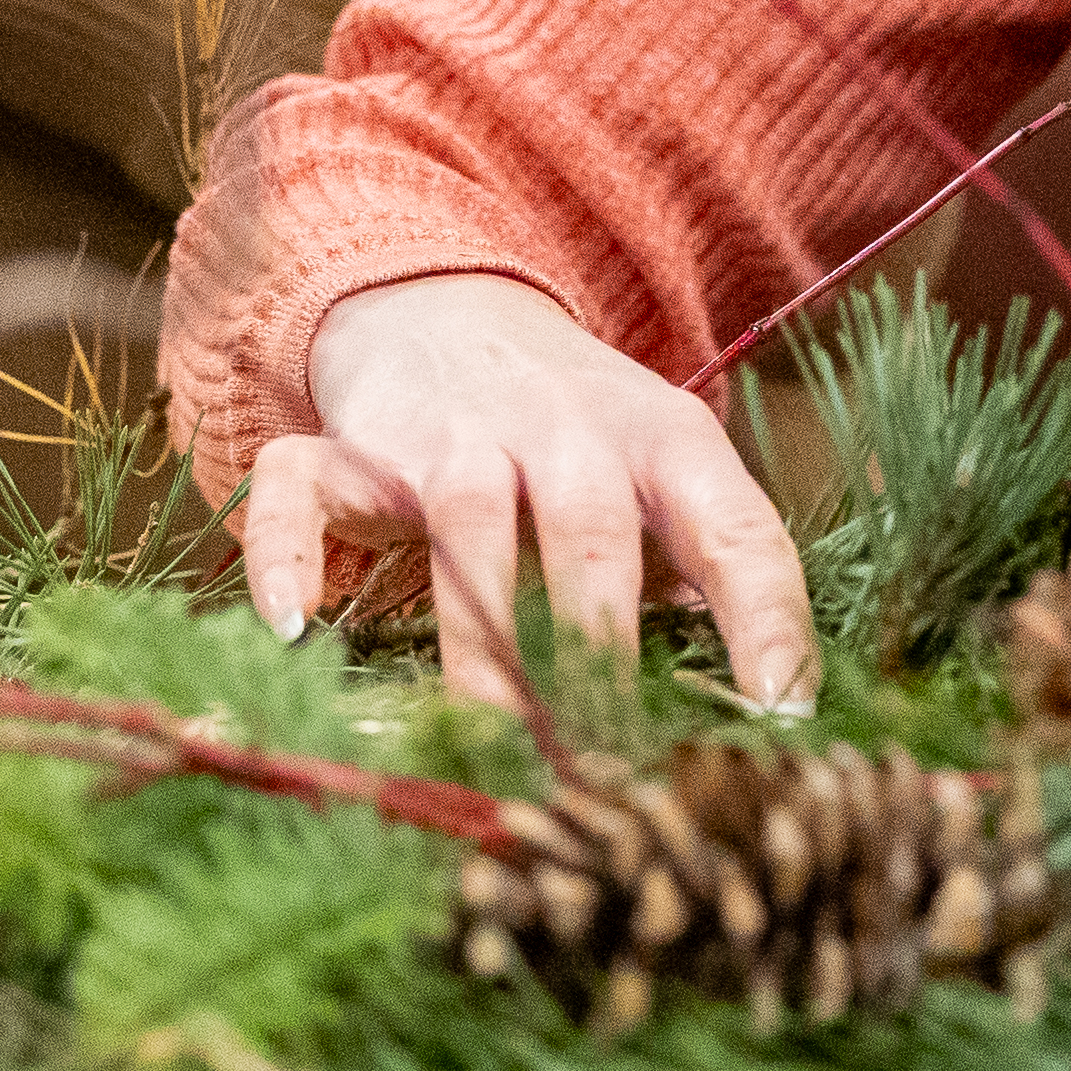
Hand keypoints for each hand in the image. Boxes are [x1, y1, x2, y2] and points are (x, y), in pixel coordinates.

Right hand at [241, 274, 811, 717]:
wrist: (450, 302)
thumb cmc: (582, 432)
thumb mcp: (670, 473)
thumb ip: (716, 570)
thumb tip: (779, 710)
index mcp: (666, 441)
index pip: (737, 529)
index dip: (768, 623)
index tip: (785, 719)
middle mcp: (564, 431)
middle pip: (594, 534)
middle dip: (605, 652)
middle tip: (618, 767)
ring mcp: (451, 435)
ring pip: (468, 530)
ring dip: (483, 644)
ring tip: (498, 747)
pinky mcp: (349, 449)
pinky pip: (301, 495)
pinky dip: (285, 555)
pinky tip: (294, 631)